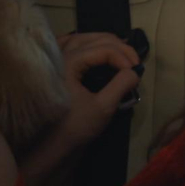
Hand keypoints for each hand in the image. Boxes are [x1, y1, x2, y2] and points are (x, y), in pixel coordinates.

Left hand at [53, 32, 141, 149]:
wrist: (49, 147)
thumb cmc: (74, 127)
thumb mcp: (103, 107)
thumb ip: (121, 85)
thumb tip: (135, 71)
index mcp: (68, 64)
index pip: (103, 49)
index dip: (123, 57)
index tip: (135, 72)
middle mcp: (58, 58)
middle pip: (92, 39)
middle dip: (117, 46)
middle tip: (133, 59)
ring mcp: (52, 63)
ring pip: (79, 39)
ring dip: (101, 40)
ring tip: (119, 48)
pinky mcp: (52, 71)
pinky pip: (65, 46)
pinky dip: (81, 43)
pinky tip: (90, 46)